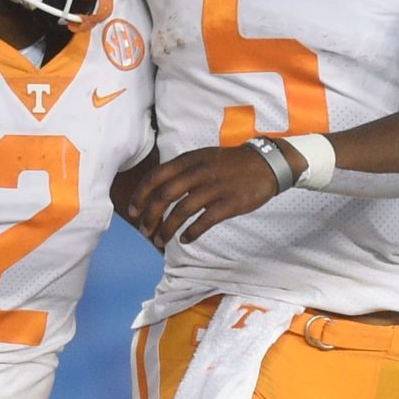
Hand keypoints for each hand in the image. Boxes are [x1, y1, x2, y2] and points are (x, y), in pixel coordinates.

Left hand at [120, 141, 293, 250]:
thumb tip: (158, 190)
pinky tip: (185, 240)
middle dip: (150, 216)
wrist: (265, 165)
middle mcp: (199, 173)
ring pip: (181, 211)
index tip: (133, 211)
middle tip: (144, 231)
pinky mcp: (229, 204)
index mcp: (189, 160)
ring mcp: (214, 188)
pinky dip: (191, 233)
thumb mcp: (203, 157)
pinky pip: (204, 221)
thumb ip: (182, 171)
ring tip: (160, 241)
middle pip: (164, 196)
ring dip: (167, 229)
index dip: (141, 195)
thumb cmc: (231, 164)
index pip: (156, 177)